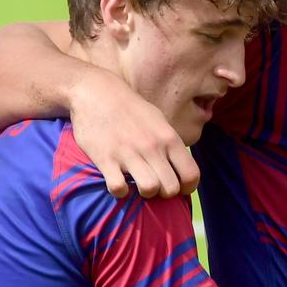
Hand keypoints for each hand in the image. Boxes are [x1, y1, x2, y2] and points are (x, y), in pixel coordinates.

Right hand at [69, 67, 199, 197]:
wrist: (95, 92)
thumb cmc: (130, 108)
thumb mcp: (158, 120)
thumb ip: (170, 144)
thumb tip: (180, 168)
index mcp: (168, 138)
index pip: (191, 174)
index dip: (187, 188)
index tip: (178, 189)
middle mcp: (152, 146)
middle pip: (170, 188)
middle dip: (164, 194)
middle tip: (155, 186)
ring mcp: (129, 153)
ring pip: (149, 189)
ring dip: (145, 193)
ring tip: (137, 184)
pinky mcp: (106, 159)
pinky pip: (119, 188)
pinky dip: (119, 191)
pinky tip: (118, 181)